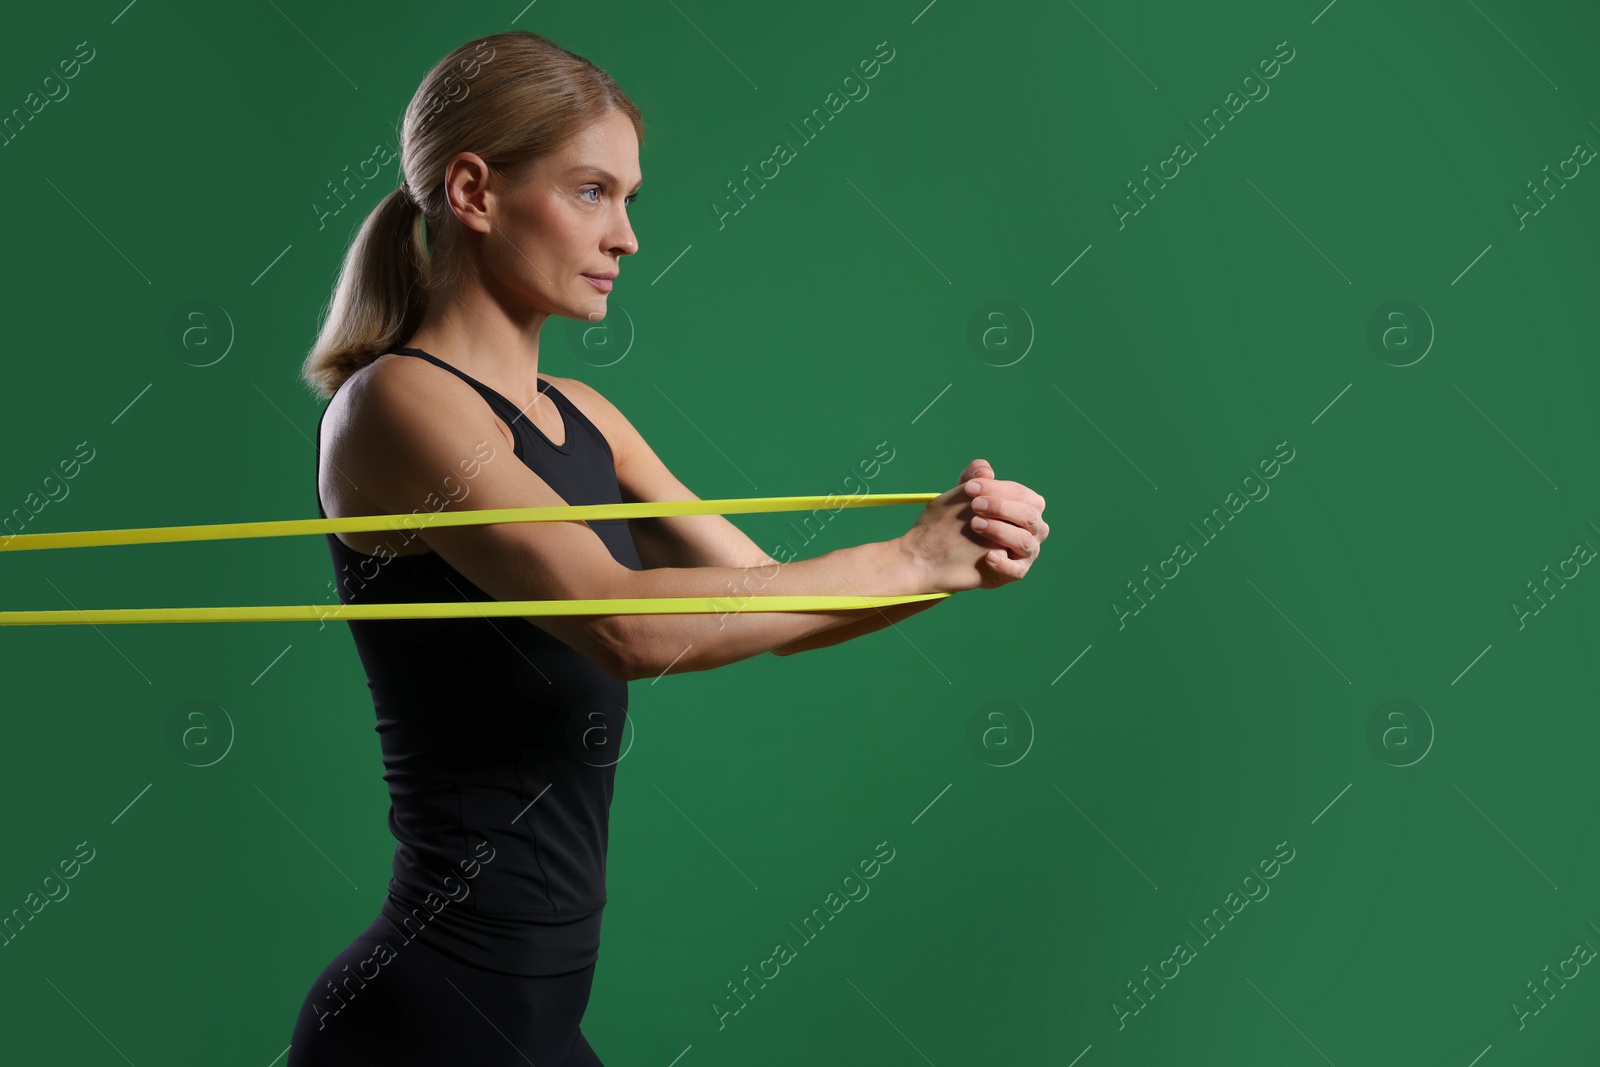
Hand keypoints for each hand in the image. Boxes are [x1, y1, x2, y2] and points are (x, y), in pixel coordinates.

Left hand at [960, 458, 1047, 585]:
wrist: (944, 548)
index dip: (996, 489)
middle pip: (1028, 516)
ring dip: (1000, 531)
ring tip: (975, 524)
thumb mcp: (965, 493)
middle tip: (974, 505)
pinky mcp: (1016, 572)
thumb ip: (973, 476)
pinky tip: (988, 555)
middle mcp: (1034, 529)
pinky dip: (1004, 563)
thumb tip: (987, 472)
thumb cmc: (964, 515)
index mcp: (1029, 505)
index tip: (970, 488)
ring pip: (1024, 541)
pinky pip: (1017, 570)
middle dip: (1001, 507)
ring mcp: (1027, 552)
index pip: (1020, 494)